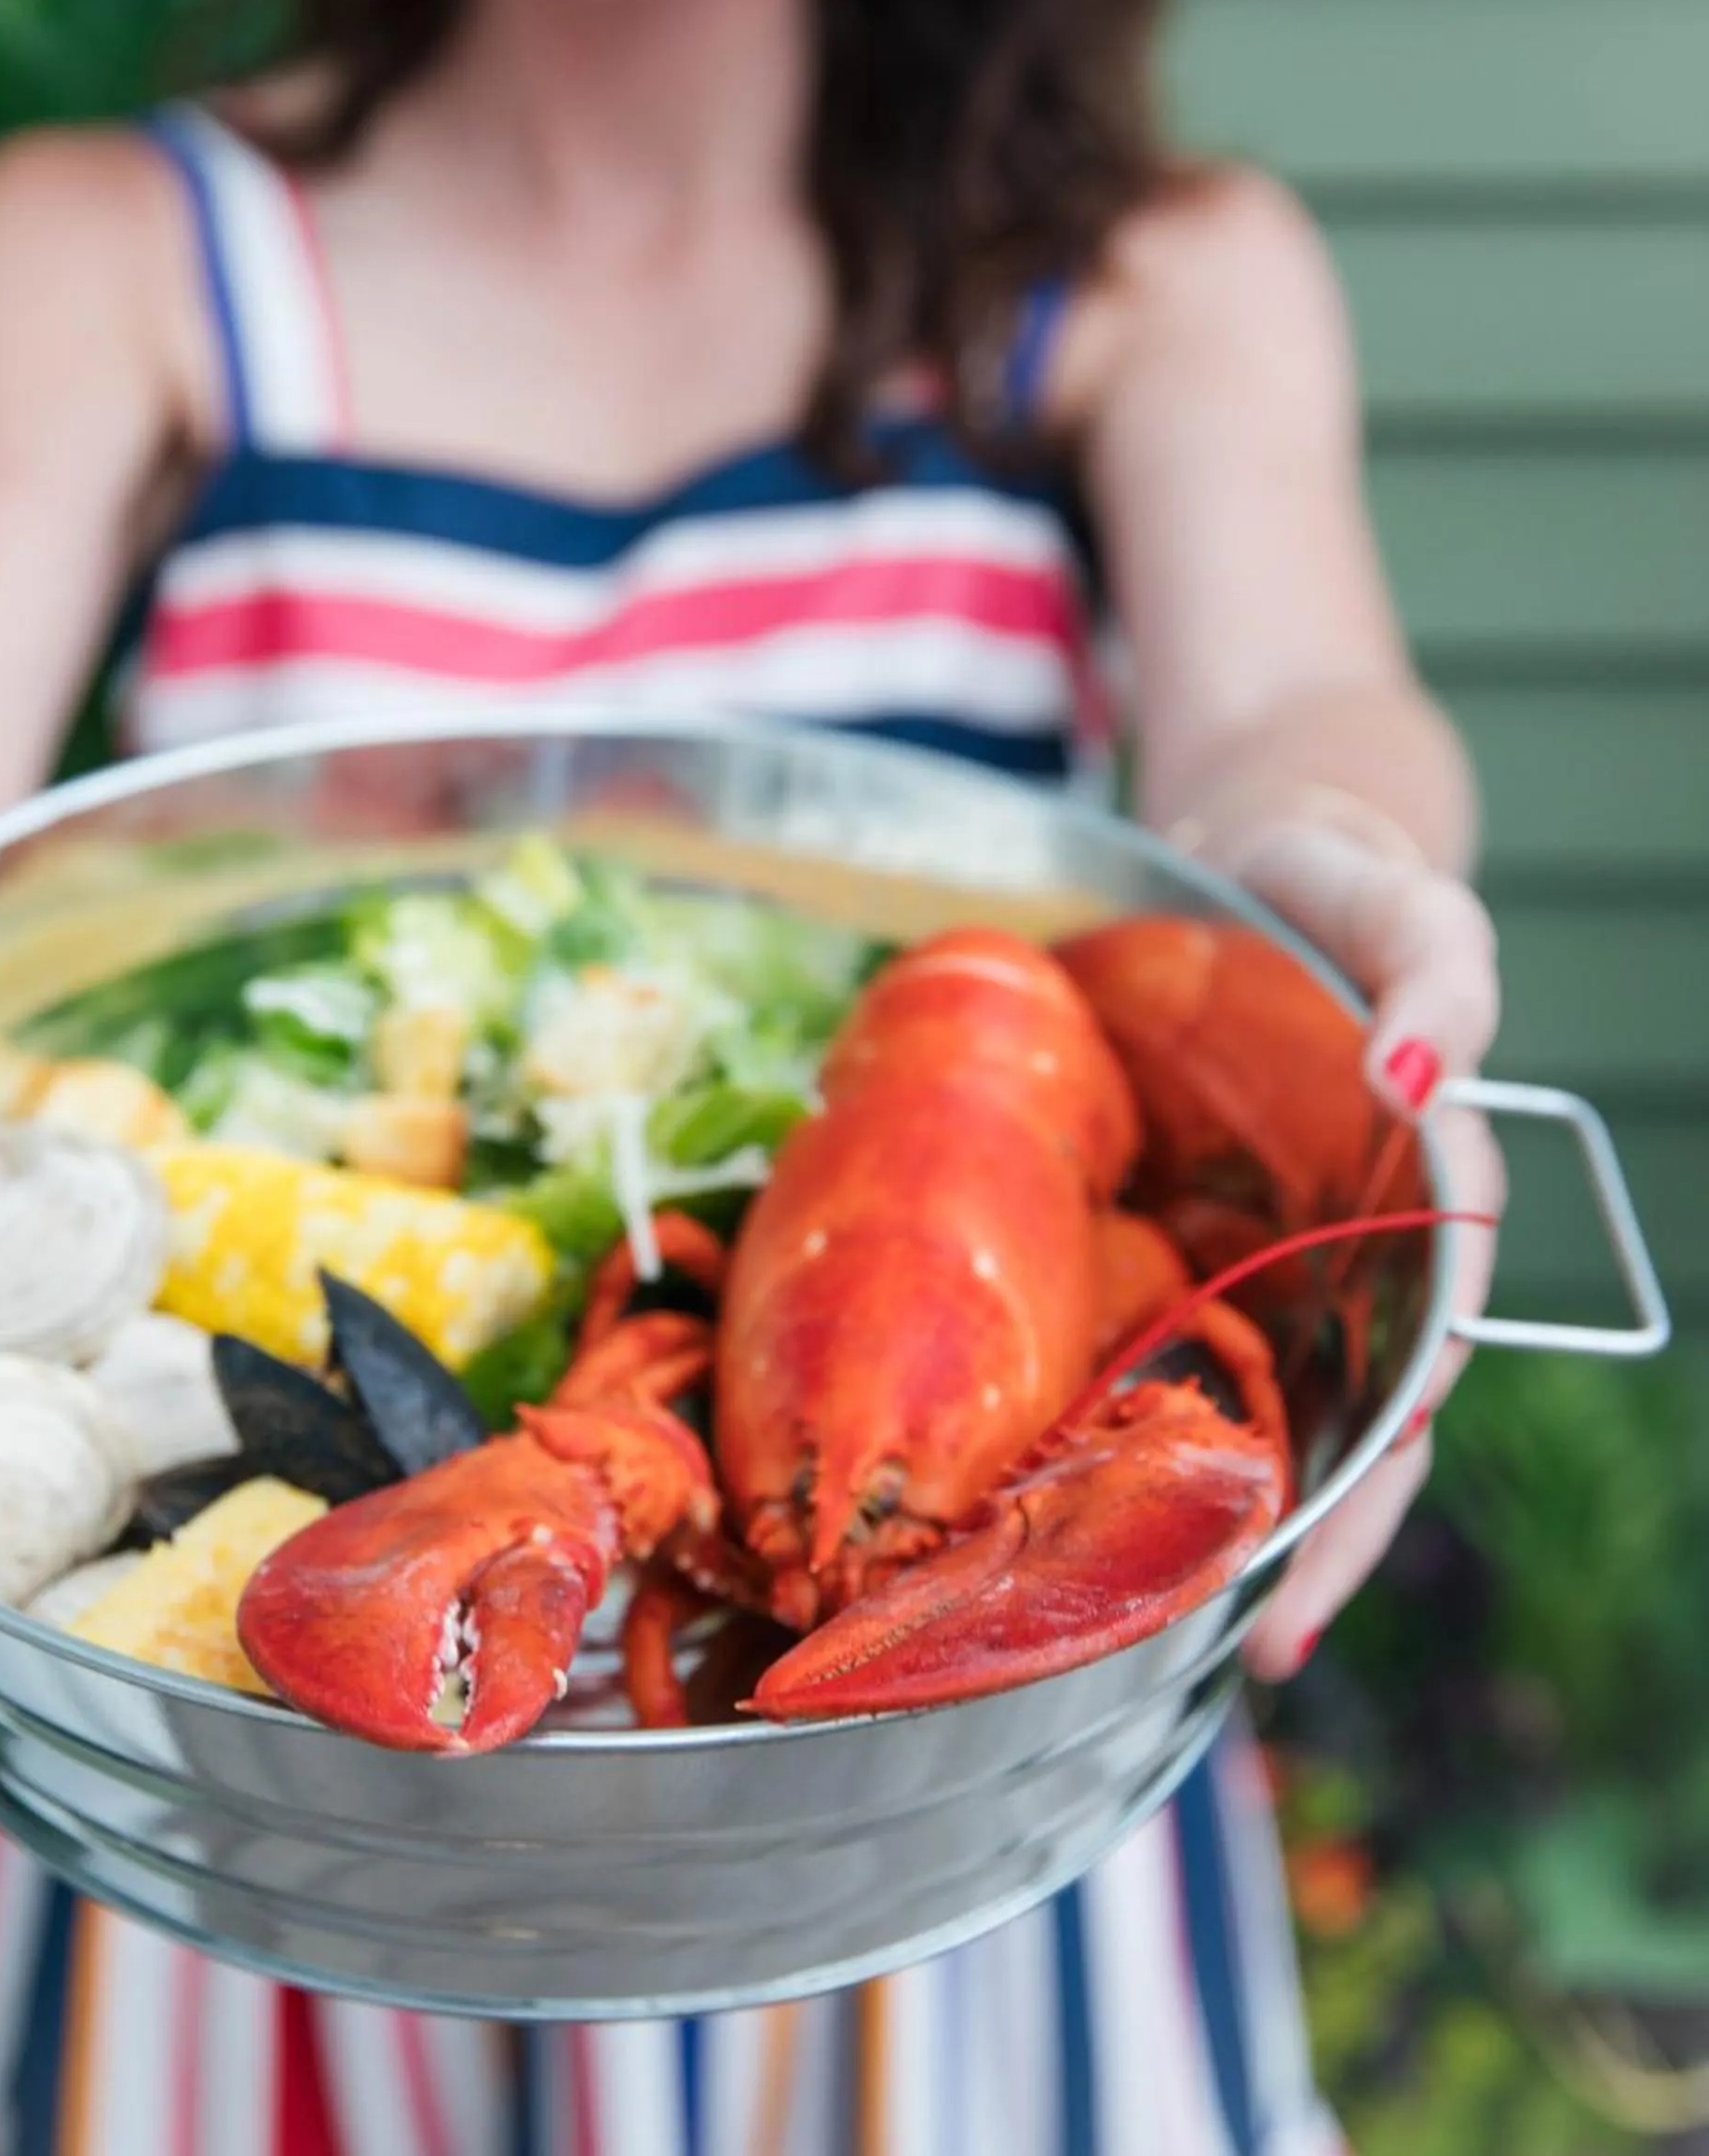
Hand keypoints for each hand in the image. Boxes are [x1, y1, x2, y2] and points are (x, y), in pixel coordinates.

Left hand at [1180, 808, 1505, 1679]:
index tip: (1293, 1595)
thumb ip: (1440, 981)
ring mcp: (1259, 1247)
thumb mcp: (1409, 909)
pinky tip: (1069, 1487)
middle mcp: (1346, 1256)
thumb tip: (1418, 1073)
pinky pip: (1166, 1329)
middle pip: (1343, 1438)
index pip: (1413, 1383)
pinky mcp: (1178, 1220)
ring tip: (1134, 1621)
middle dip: (1301, 1552)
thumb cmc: (1343, 891)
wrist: (1251, 855)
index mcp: (1421, 1213)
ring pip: (1253, 1408)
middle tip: (1245, 1653)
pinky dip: (1134, 1409)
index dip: (1363, 1503)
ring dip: (1212, 1515)